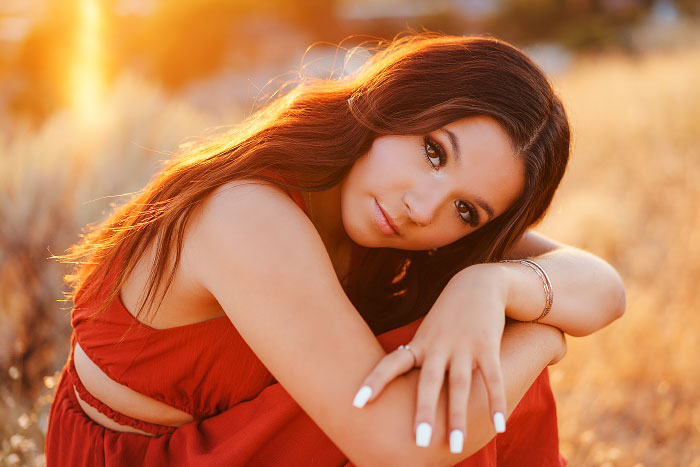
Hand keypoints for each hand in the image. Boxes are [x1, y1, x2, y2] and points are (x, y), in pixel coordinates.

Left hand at [352, 263, 508, 453]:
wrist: (478, 283)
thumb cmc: (447, 316)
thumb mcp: (426, 333)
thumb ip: (416, 360)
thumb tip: (400, 392)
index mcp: (419, 344)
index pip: (391, 364)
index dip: (374, 382)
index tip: (356, 402)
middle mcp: (438, 347)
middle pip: (428, 382)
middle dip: (423, 412)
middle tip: (418, 442)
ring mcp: (463, 347)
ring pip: (459, 386)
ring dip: (457, 417)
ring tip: (455, 445)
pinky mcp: (487, 347)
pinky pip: (492, 379)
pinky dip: (495, 403)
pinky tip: (499, 427)